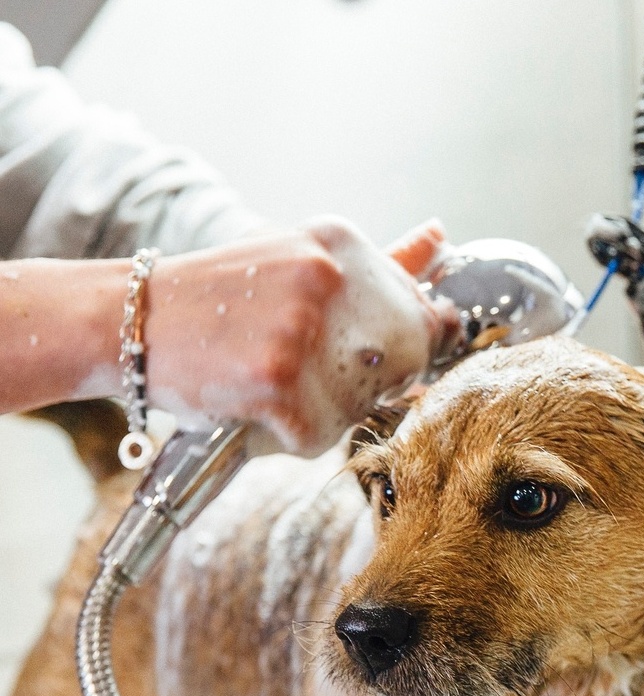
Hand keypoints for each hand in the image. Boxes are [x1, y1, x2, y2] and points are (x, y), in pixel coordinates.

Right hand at [146, 220, 458, 454]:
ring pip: (359, 406)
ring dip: (322, 411)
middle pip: (401, 364)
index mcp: (337, 244)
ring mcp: (303, 332)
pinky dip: (286, 437)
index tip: (373, 355)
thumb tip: (442, 239)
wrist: (130, 321)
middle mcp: (327, 280)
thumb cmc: (218, 301)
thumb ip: (376, 263)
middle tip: (307, 372)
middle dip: (366, 383)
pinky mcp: (280, 384)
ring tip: (267, 380)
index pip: (420, 313)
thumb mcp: (296, 262)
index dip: (405, 348)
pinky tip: (249, 403)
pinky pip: (317, 438)